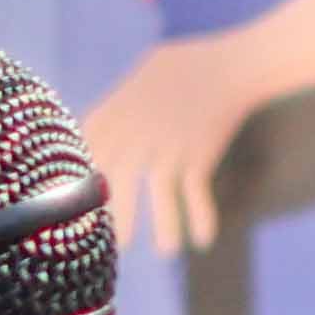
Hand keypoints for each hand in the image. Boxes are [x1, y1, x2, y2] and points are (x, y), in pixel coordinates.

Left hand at [79, 40, 263, 258]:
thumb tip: (102, 126)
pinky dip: (202, 216)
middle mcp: (137, 131)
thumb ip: (121, 101)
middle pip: (114, 180)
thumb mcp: (144, 73)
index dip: (81, 182)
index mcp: (117, 111)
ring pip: (157, 193)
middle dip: (112, 213)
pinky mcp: (198, 153)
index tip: (81, 205)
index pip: (88, 154)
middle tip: (111, 242)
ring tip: (164, 251)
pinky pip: (195, 192)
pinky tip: (204, 239)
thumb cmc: (189, 63)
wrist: (234, 64)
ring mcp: (168, 144)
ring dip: (163, 224)